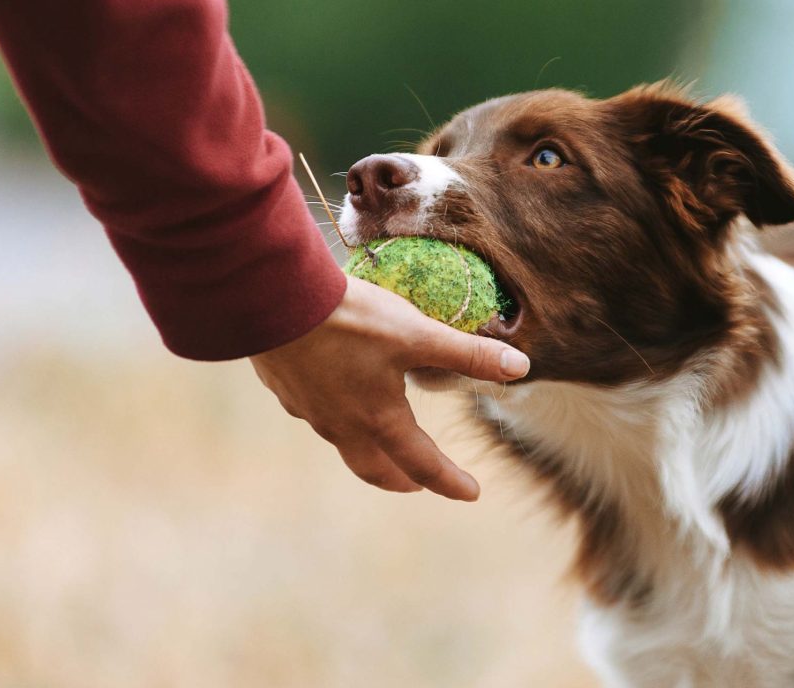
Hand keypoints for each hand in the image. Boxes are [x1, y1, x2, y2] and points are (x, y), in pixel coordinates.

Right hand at [249, 276, 530, 499]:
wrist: (272, 300)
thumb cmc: (349, 320)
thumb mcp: (417, 333)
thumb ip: (468, 353)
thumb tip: (521, 366)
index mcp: (379, 420)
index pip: (423, 464)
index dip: (451, 481)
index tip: (471, 493)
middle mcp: (342, 426)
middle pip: (375, 469)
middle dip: (401, 479)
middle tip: (419, 482)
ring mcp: (309, 411)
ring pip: (344, 443)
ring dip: (368, 450)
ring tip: (379, 440)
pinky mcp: (285, 389)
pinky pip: (316, 414)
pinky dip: (336, 417)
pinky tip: (336, 396)